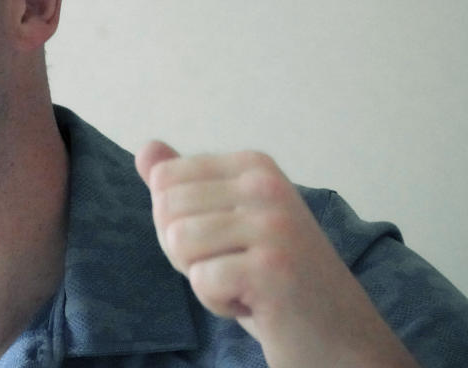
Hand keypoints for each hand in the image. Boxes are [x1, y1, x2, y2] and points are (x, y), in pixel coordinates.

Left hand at [135, 141, 418, 367]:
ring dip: (202, 277)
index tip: (223, 242)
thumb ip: (187, 184)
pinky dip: (218, 303)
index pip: (164, 179)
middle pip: (165, 209)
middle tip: (235, 266)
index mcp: (253, 165)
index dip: (177, 222)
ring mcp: (272, 223)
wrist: (341, 337)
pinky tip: (255, 303)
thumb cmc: (277, 279)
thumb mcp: (228, 221)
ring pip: (178, 242)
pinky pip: (201, 280)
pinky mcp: (272, 267)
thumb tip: (146, 150)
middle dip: (185, 251)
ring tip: (244, 283)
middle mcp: (265, 184)